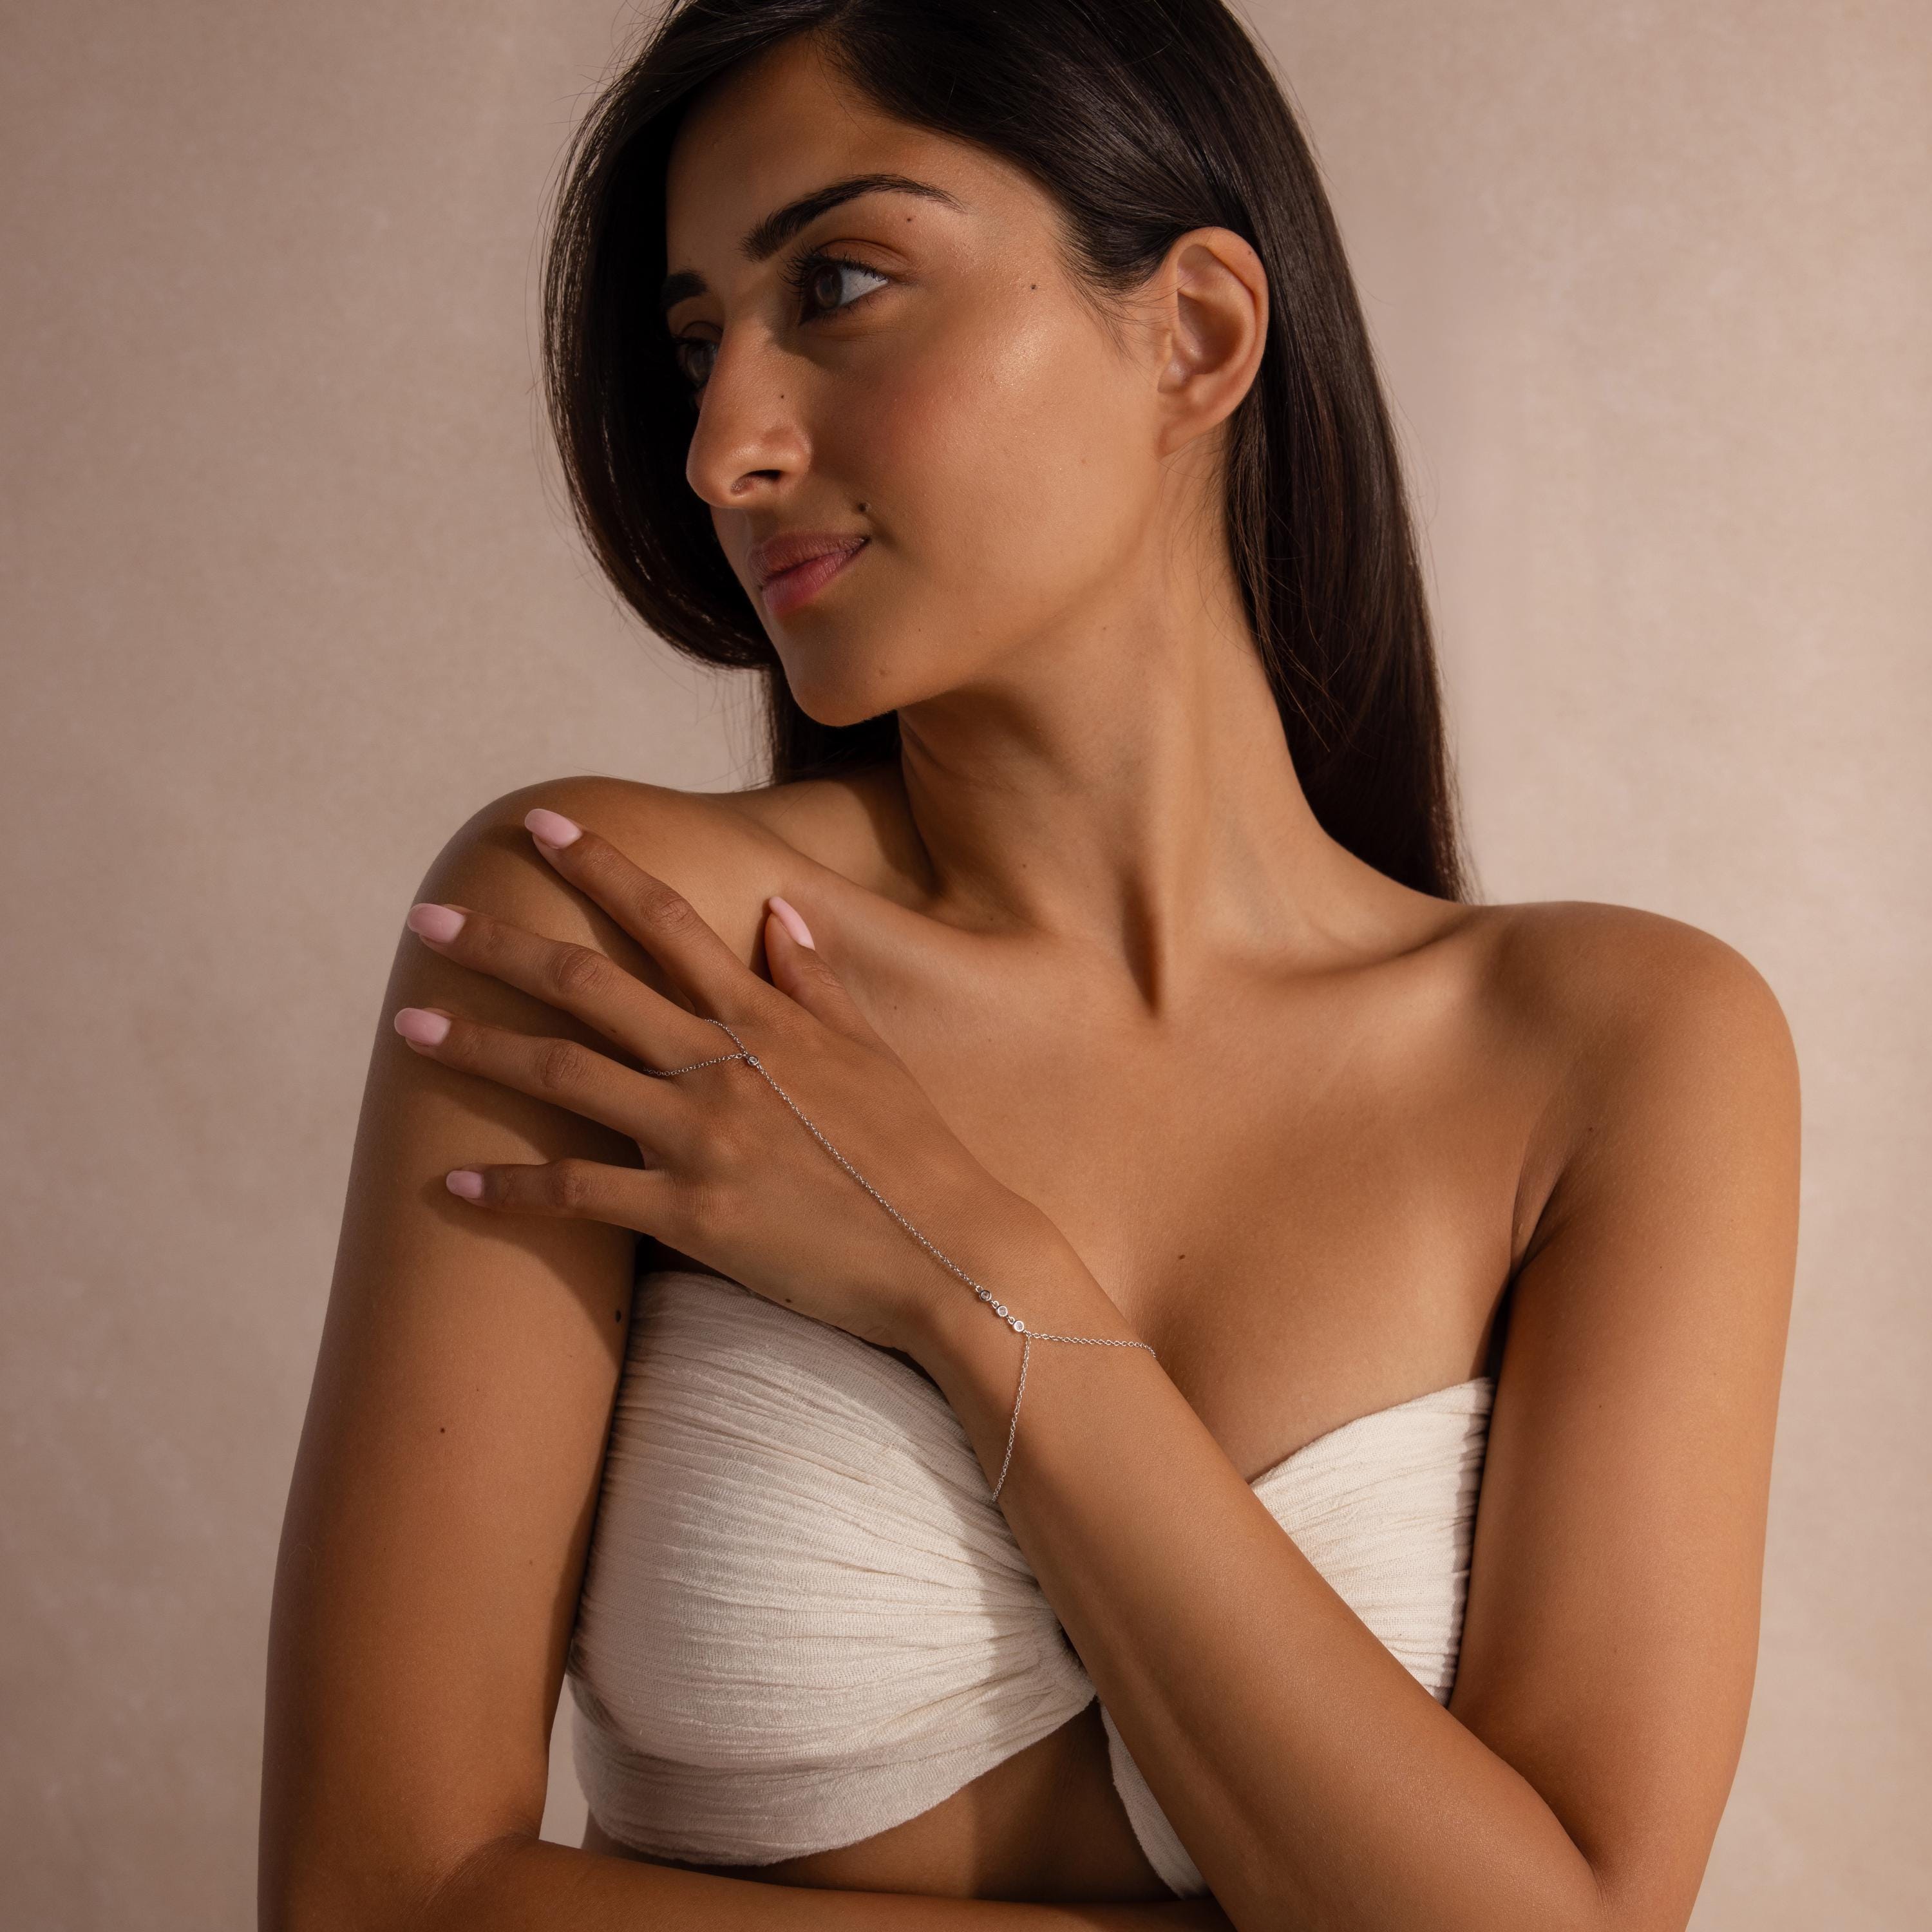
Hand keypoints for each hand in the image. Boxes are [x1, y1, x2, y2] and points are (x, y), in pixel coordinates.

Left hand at [391, 808, 1030, 1356]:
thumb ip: (814, 979)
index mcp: (764, 1018)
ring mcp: (700, 1140)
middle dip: (501, 949)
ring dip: (481, 1050)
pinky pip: (579, 1196)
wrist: (949, 1252)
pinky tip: (452, 1183)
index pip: (666, 919)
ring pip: (564, 1079)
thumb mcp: (871, 1052)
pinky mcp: (689, 1217)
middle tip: (426, 923)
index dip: (599, 866)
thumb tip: (776, 910)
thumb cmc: (916, 1152)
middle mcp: (720, 1065)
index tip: (541, 828)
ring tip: (409, 1029)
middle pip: (588, 987)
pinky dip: (512, 1188)